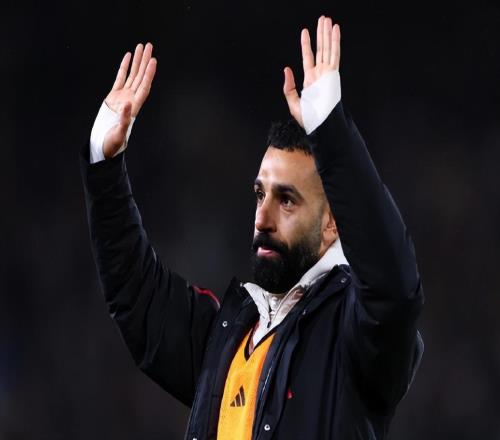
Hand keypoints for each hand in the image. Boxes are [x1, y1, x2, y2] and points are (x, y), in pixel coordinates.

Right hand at [102, 43, 156, 158]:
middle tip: (149, 46)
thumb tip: (128, 104)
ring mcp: (123, 96)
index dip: (149, 74)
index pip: (144, 86)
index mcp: (135, 106)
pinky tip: (129, 57)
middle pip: (140, 76)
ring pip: (132, 75)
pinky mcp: (114, 95)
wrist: (105, 143)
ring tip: (141, 46)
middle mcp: (132, 99)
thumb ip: (124, 119)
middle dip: (145, 61)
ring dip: (137, 61)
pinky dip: (124, 67)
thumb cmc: (113, 141)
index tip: (153, 61)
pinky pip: (120, 78)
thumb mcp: (119, 132)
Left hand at [283, 16, 340, 126]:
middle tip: (322, 19)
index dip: (306, 44)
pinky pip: (335, 55)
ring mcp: (327, 73)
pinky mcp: (333, 75)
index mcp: (310, 80)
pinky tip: (336, 30)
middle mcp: (320, 74)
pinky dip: (335, 42)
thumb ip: (289, 87)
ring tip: (327, 20)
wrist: (319, 125)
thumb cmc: (308, 119)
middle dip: (321, 34)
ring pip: (328, 49)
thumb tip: (286, 70)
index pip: (308, 57)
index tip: (305, 31)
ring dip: (328, 34)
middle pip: (320, 49)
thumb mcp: (293, 103)